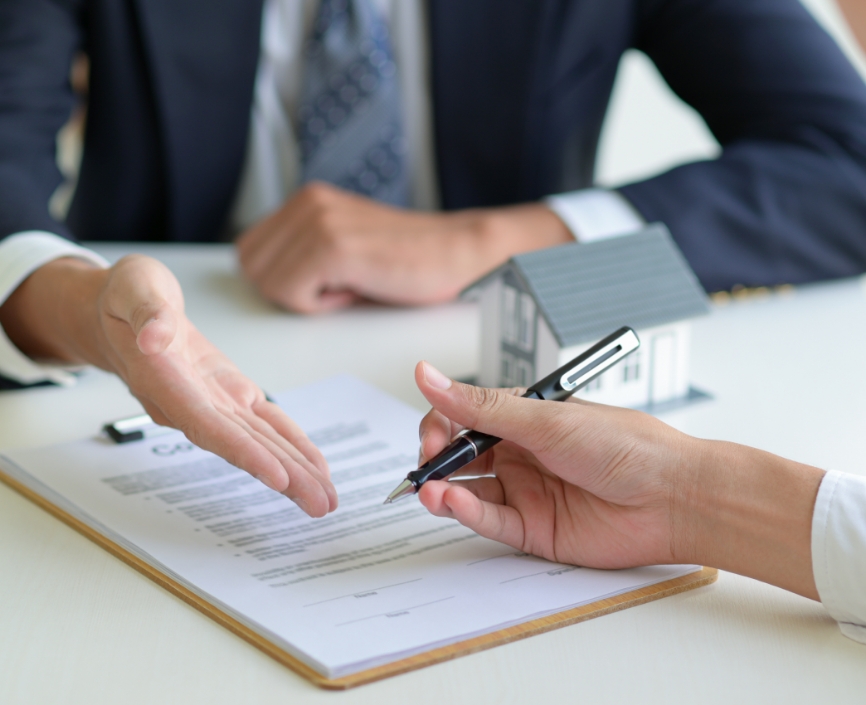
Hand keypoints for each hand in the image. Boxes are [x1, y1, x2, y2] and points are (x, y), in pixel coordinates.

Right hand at [0, 256, 336, 516]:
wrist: (123, 316)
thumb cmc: (127, 300)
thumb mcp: (133, 288)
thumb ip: (146, 313)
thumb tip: (154, 336)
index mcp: (166, 382)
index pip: (207, 426)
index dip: (243, 452)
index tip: (276, 477)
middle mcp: (192, 404)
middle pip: (241, 447)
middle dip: (283, 476)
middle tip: (320, 504)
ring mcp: (215, 404)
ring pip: (259, 443)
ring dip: (294, 471)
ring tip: (325, 498)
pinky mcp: (232, 395)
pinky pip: (265, 424)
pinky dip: (292, 444)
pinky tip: (313, 467)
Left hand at [236, 182, 572, 312]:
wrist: (459, 253)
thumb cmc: (408, 262)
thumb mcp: (343, 246)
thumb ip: (301, 252)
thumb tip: (261, 279)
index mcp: (306, 200)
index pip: (249, 252)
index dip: (282, 280)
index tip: (325, 280)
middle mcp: (307, 202)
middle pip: (252, 268)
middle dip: (289, 290)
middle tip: (338, 285)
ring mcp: (319, 220)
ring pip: (268, 283)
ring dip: (309, 298)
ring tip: (351, 284)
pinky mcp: (333, 245)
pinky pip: (292, 294)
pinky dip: (322, 305)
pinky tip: (356, 289)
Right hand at [414, 361, 693, 568]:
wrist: (673, 497)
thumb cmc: (623, 446)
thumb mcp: (545, 419)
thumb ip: (480, 406)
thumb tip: (427, 375)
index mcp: (524, 418)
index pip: (465, 416)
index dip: (442, 424)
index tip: (431, 435)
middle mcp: (521, 453)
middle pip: (461, 456)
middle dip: (436, 460)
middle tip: (425, 466)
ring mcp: (526, 492)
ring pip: (469, 491)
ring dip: (443, 490)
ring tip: (430, 492)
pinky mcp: (534, 529)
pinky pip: (490, 521)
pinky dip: (466, 513)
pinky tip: (452, 504)